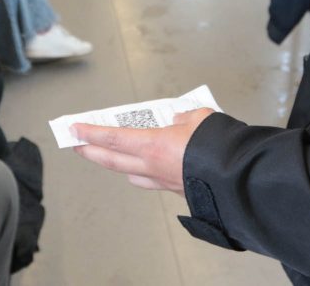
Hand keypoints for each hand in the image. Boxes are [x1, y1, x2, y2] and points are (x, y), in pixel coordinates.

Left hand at [72, 108, 214, 194]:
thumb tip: (178, 123)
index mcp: (153, 146)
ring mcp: (162, 182)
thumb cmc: (217, 146)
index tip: (74, 129)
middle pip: (112, 160)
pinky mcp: (176, 190)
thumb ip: (183, 118)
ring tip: (108, 157)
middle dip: (91, 152)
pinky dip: (141, 173)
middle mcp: (151, 167)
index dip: (91, 133)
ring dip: (114, 165)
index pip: (113, 138)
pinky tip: (144, 169)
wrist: (235, 178)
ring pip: (129, 174)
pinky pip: (150, 181)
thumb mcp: (199, 118)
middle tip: (76, 145)